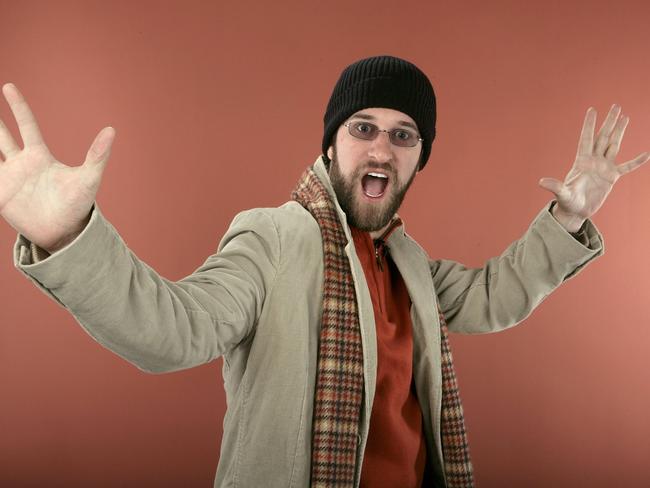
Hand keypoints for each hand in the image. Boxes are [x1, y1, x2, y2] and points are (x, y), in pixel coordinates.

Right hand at [0, 83, 114, 252]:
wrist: (64, 232)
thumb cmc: (78, 205)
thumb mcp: (88, 179)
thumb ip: (97, 155)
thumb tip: (111, 130)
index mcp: (40, 156)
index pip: (27, 125)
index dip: (18, 106)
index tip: (9, 87)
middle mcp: (22, 164)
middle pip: (2, 136)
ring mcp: (9, 179)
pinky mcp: (1, 194)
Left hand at [539, 104, 648, 231]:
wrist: (575, 211)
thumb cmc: (567, 202)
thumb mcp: (562, 193)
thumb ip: (555, 186)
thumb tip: (541, 182)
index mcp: (581, 161)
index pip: (586, 138)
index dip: (589, 124)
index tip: (592, 109)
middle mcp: (593, 161)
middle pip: (602, 137)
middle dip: (609, 122)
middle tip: (616, 106)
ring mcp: (604, 168)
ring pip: (614, 145)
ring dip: (620, 131)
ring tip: (625, 117)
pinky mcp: (612, 178)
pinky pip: (627, 167)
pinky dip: (637, 161)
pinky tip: (647, 154)